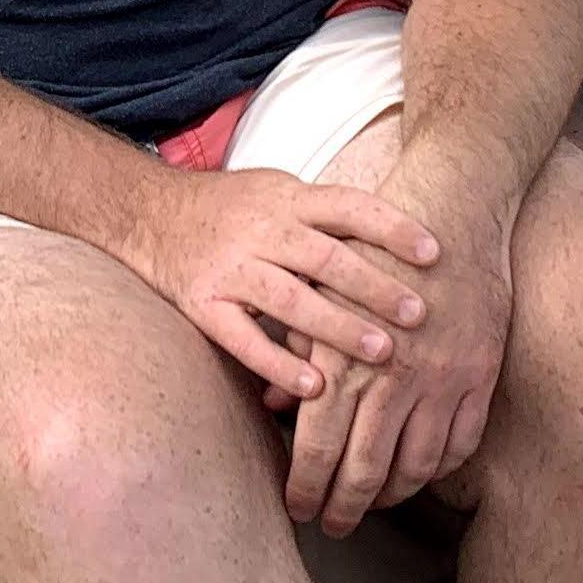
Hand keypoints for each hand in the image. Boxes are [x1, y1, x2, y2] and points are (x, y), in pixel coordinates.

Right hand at [118, 161, 445, 403]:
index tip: (436, 253)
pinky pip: (244, 338)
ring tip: (384, 353)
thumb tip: (401, 235)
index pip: (348, 208)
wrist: (147, 214)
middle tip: (422, 314)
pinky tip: (316, 388)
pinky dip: (280, 363)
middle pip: (327, 257)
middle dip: (377, 285)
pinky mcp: (203, 305)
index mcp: (287, 200)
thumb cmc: (231, 208)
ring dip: (339, 327)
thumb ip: (328, 215)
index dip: (392, 228)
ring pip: (291, 299)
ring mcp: (230, 268)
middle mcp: (260, 230)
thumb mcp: (280, 193)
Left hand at [283, 141, 515, 533]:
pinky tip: (422, 473)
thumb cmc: (369, 243)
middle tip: (332, 525)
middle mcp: (394, 380)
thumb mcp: (316, 294)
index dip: (306, 489)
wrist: (449, 207)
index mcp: (346, 361)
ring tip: (374, 503)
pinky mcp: (479, 374)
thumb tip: (273, 410)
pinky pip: (462, 442)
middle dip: (344, 507)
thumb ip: (294, 356)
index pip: (319, 450)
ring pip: (417, 466)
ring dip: (392, 494)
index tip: (299, 510)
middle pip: (365, 470)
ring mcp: (443, 381)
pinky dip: (440, 469)